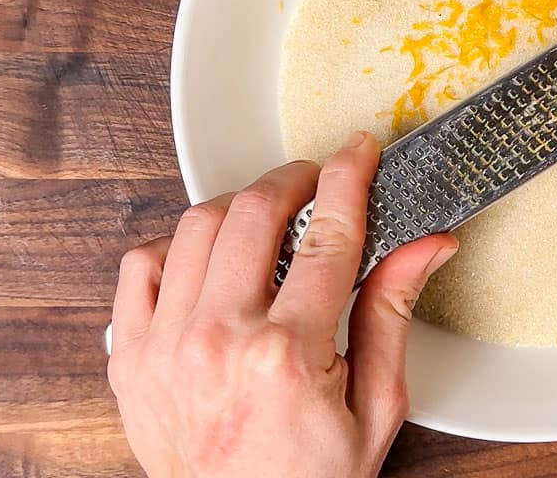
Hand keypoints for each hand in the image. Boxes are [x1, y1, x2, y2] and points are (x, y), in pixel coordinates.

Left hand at [108, 132, 456, 477]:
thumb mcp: (375, 406)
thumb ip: (393, 314)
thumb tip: (427, 245)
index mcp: (288, 355)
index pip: (326, 234)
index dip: (348, 177)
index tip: (358, 150)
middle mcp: (219, 342)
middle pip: (254, 211)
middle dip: (293, 178)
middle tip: (315, 180)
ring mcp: (164, 347)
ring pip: (196, 225)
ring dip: (238, 205)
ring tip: (267, 217)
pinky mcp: (130, 358)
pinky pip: (140, 263)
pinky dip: (176, 244)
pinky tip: (209, 257)